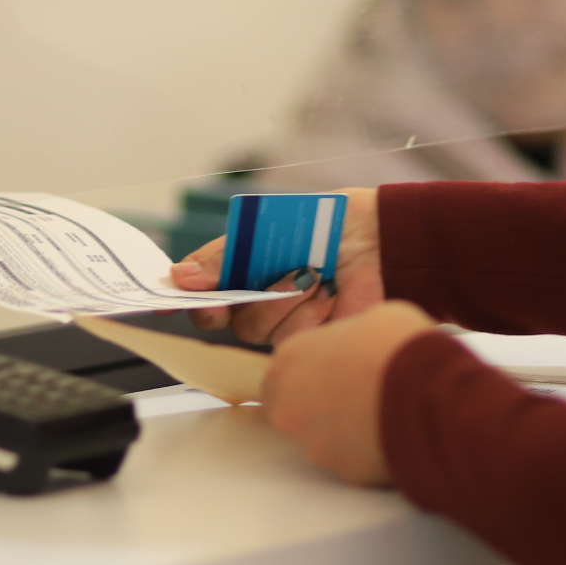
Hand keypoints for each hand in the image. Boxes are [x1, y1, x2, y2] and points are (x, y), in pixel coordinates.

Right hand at [171, 186, 383, 345]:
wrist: (384, 239)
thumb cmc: (332, 223)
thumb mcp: (273, 225)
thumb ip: (225, 253)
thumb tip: (180, 276)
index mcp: (240, 264)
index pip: (198, 289)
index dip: (189, 298)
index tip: (191, 298)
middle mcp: (253, 295)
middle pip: (220, 318)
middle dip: (241, 300)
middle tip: (262, 286)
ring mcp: (279, 320)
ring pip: (254, 329)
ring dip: (283, 300)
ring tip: (314, 274)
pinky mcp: (307, 340)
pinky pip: (290, 341)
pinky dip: (309, 314)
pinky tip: (328, 294)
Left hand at [259, 301, 436, 485]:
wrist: (426, 394)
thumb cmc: (397, 345)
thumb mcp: (371, 319)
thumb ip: (349, 339)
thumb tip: (358, 348)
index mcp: (288, 361)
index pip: (283, 373)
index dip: (313, 373)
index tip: (339, 371)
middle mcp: (288, 408)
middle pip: (296, 410)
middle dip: (323, 406)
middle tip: (360, 395)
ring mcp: (313, 444)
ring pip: (324, 439)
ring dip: (346, 430)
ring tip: (384, 413)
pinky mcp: (342, 473)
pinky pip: (354, 460)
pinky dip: (369, 451)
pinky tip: (394, 434)